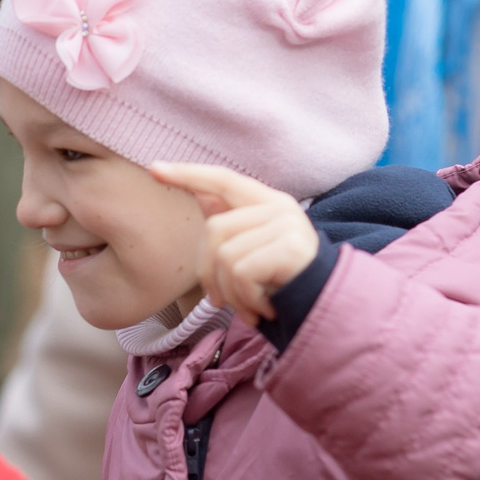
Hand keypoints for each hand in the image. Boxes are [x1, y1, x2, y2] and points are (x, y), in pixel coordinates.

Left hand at [151, 162, 319, 322]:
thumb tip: (201, 194)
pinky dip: (245, 299)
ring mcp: (286, 224)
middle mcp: (279, 206)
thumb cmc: (282, 281)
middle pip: (215, 230)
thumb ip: (229, 223)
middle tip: (219, 301)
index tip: (154, 169)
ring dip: (229, 293)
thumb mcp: (254, 250)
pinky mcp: (290, 247)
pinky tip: (261, 309)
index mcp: (267, 201)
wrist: (324, 307)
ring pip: (225, 256)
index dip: (189, 174)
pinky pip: (241, 273)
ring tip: (247, 308)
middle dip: (207, 273)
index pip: (223, 179)